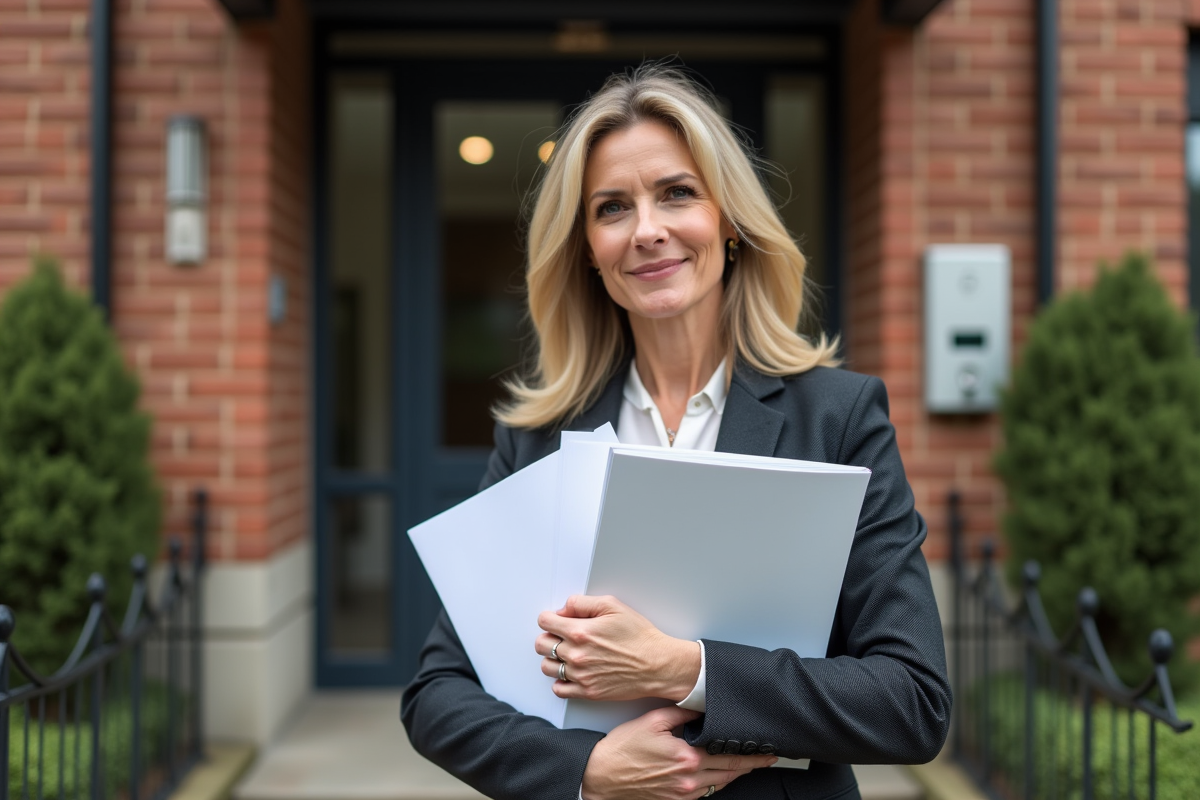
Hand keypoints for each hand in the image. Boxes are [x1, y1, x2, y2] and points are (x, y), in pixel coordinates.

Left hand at [536, 595, 699, 701]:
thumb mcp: (613, 606)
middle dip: (548, 637)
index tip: (556, 620)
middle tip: (561, 636)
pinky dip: (561, 681)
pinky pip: (559, 689)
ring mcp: (580, 675)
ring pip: (546, 667)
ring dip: (553, 659)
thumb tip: (563, 610)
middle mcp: (576, 654)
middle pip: (541, 644)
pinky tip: (572, 672)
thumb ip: (582, 603)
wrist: (658, 665)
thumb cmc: (639, 636)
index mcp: (580, 631)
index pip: (544, 621)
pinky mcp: (587, 692)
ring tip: (568, 654)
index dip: (549, 618)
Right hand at [580, 706, 775, 799]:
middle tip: (767, 759)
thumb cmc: (622, 748)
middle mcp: (689, 779)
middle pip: (730, 774)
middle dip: (751, 766)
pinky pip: (704, 795)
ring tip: (748, 766)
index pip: (729, 756)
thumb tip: (701, 707)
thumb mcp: (652, 721)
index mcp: (687, 757)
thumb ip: (681, 713)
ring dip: (735, 776)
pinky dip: (716, 785)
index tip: (767, 751)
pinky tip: (719, 776)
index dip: (751, 755)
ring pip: (719, 786)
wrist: (601, 776)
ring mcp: (682, 794)